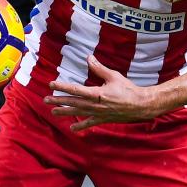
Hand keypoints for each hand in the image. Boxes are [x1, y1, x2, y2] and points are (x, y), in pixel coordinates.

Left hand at [44, 55, 163, 131]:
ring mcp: (98, 113)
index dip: (62, 87)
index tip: (51, 85)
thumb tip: (88, 57)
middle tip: (45, 100)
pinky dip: (81, 126)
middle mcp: (94, 104)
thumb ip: (99, 68)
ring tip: (53, 112)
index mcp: (96, 93)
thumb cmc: (127, 89)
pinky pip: (89, 123)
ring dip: (64, 112)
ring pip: (78, 113)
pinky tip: (72, 129)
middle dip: (58, 101)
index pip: (75, 89)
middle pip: (73, 102)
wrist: (140, 105)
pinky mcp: (102, 119)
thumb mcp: (113, 76)